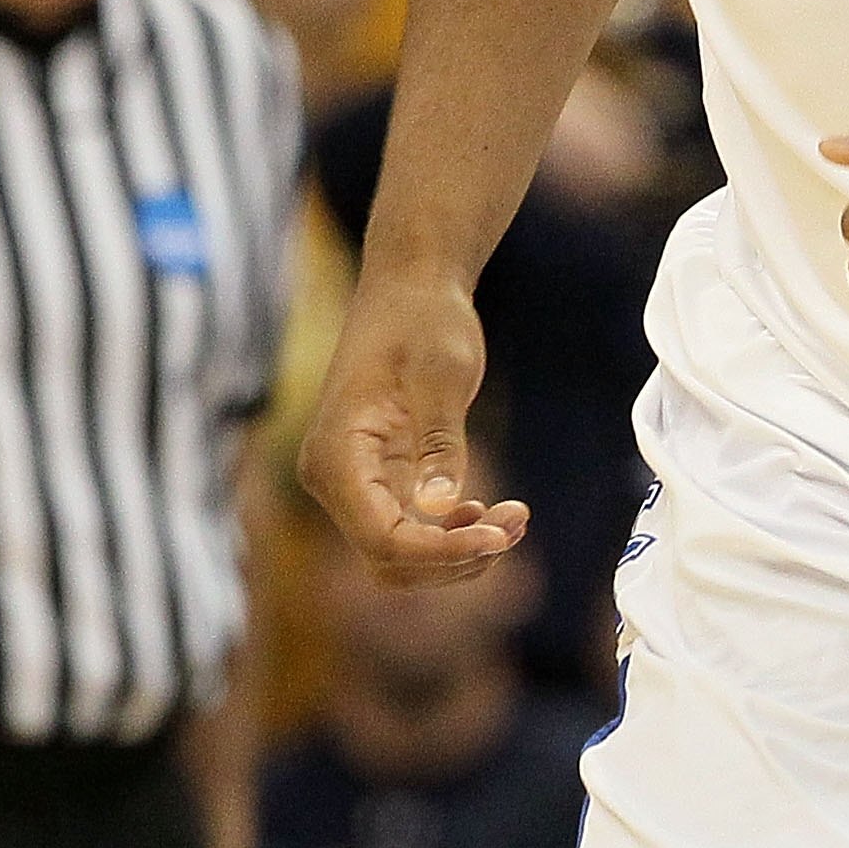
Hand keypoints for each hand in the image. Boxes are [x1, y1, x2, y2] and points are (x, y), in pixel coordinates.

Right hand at [301, 268, 528, 583]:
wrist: (411, 287)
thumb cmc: (423, 319)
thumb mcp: (440, 375)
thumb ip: (439, 443)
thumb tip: (438, 508)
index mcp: (337, 452)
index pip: (383, 538)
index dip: (442, 550)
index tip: (498, 534)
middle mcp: (333, 476)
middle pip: (389, 560)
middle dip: (455, 558)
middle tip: (514, 524)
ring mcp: (352, 481)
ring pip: (400, 555)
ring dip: (458, 552)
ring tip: (513, 519)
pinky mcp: (378, 478)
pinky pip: (408, 530)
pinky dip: (451, 534)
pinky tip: (489, 511)